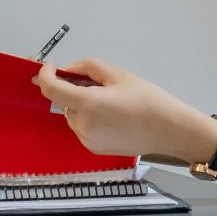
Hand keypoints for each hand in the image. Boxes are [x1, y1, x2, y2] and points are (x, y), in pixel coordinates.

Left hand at [31, 57, 216, 161]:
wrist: (169, 129)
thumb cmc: (150, 103)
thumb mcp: (117, 74)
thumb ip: (86, 67)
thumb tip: (68, 69)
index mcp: (88, 104)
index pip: (50, 88)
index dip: (46, 74)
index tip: (51, 67)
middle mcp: (83, 125)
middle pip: (62, 101)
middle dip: (72, 88)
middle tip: (96, 83)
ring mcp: (87, 139)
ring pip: (71, 114)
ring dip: (80, 104)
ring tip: (110, 101)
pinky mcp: (93, 148)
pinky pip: (81, 127)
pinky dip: (88, 117)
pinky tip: (111, 115)